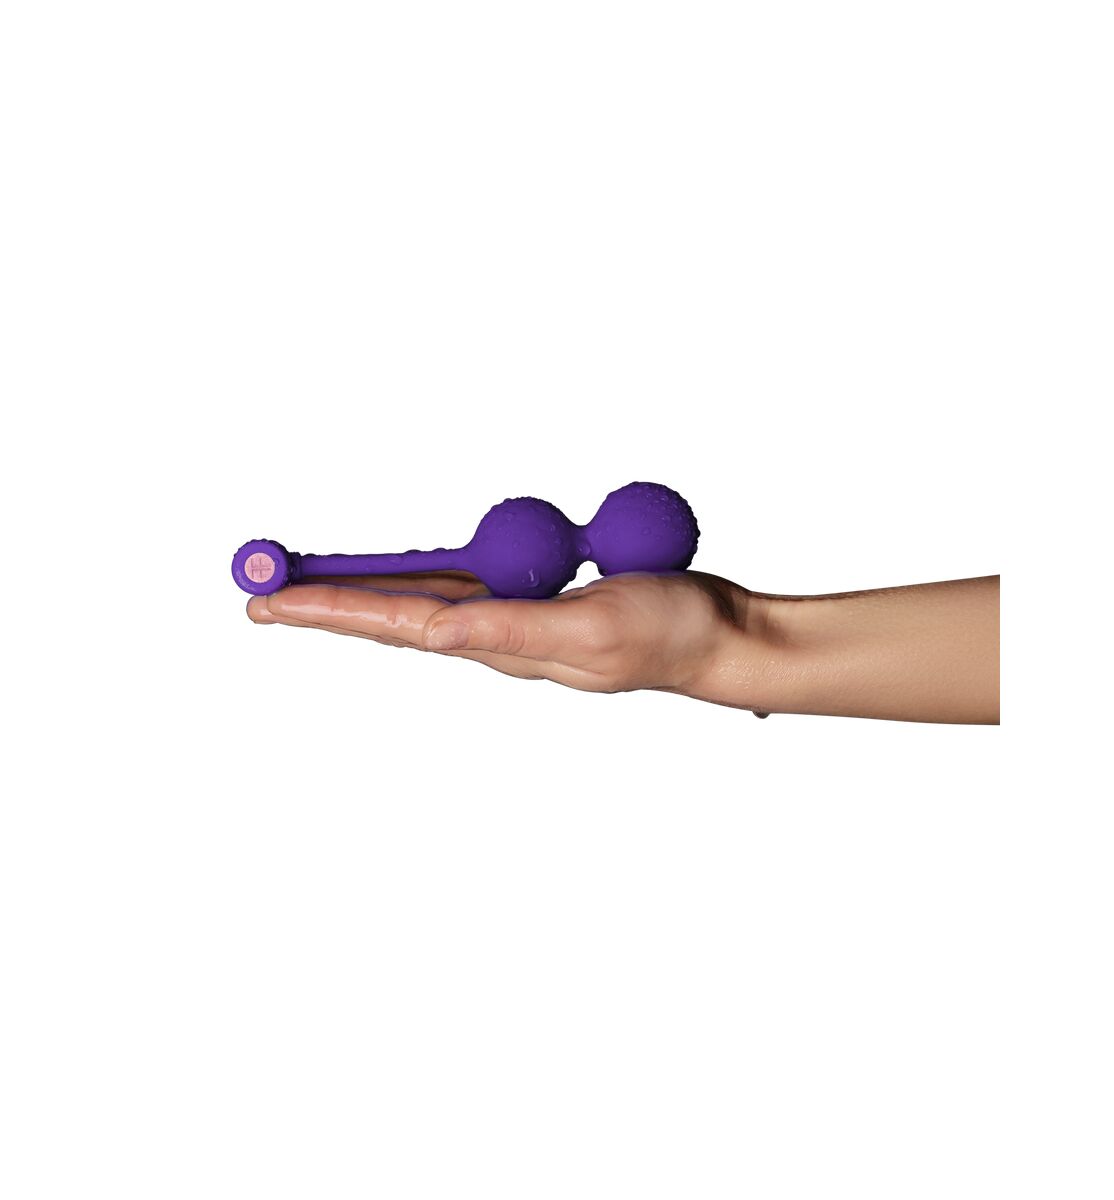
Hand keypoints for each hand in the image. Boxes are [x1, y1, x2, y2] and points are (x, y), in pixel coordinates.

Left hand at [247, 570, 753, 697]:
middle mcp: (498, 635)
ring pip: (422, 599)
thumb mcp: (592, 630)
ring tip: (311, 582)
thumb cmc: (668, 634)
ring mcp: (518, 616)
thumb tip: (435, 634)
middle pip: (394, 614)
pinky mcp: (540, 597)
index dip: (330, 610)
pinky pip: (467, 581)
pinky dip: (422, 574)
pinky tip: (404, 571)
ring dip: (363, 588)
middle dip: (326, 603)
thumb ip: (514, 630)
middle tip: (262, 592)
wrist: (718, 637)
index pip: (397, 626)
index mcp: (502, 643)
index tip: (267, 604)